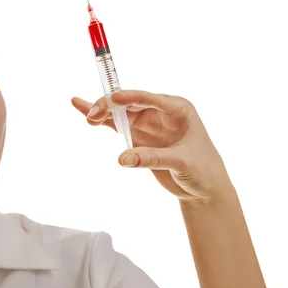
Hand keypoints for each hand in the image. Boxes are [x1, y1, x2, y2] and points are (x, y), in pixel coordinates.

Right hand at [72, 90, 233, 201]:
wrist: (204, 189)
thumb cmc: (203, 170)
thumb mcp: (182, 162)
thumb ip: (153, 157)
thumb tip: (123, 159)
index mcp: (178, 109)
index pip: (150, 98)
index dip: (130, 97)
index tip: (112, 99)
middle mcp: (160, 112)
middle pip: (130, 104)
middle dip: (110, 107)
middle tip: (93, 115)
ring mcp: (148, 125)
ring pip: (120, 114)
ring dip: (102, 113)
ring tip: (86, 115)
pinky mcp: (138, 138)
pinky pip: (117, 127)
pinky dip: (102, 122)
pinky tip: (84, 112)